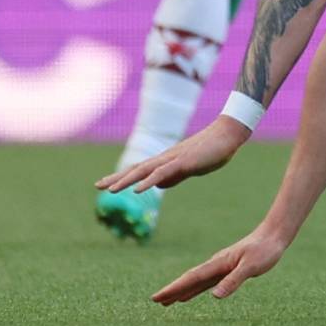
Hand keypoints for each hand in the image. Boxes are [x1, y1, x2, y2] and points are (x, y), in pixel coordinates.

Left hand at [96, 115, 249, 193]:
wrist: (228, 135)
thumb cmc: (212, 150)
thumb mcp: (190, 168)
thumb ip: (174, 176)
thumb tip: (157, 185)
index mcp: (167, 161)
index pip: (139, 170)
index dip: (122, 177)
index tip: (105, 184)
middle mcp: (165, 159)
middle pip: (136, 169)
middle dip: (116, 178)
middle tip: (97, 186)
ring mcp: (173, 159)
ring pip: (145, 171)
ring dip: (126, 180)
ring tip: (110, 190)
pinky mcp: (183, 162)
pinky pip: (163, 173)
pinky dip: (148, 181)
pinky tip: (138, 189)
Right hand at [152, 226, 288, 304]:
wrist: (274, 235)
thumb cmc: (264, 250)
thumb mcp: (251, 267)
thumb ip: (233, 281)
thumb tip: (214, 297)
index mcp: (218, 264)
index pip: (192, 278)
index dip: (174, 288)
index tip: (157, 297)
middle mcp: (216, 265)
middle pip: (190, 280)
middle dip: (173, 290)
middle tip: (156, 301)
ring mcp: (221, 267)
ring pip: (196, 282)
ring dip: (181, 291)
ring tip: (167, 301)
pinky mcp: (227, 269)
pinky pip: (206, 281)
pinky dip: (195, 289)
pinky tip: (189, 295)